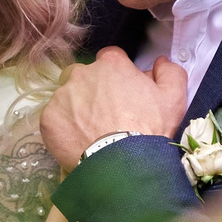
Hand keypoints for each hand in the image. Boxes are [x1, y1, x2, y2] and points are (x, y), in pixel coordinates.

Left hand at [41, 48, 191, 171]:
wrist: (122, 163)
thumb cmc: (149, 129)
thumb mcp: (173, 98)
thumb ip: (170, 72)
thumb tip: (161, 62)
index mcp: (111, 64)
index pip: (110, 58)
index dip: (116, 74)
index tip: (120, 91)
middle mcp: (83, 73)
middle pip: (83, 74)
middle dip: (91, 88)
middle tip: (103, 112)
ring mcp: (62, 95)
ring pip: (66, 96)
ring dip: (75, 107)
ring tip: (90, 129)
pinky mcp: (48, 118)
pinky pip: (54, 118)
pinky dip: (63, 127)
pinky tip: (78, 140)